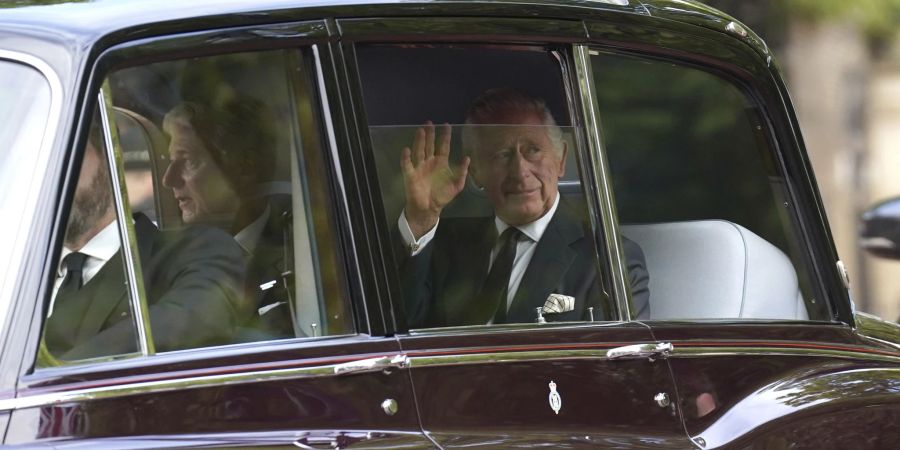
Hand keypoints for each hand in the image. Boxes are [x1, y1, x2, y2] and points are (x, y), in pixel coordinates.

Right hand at [401, 121, 469, 238]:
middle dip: (430, 134)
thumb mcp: (457, 185)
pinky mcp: (411, 175)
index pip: (443, 146)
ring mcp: (419, 167)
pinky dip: (406, 158)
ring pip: (419, 151)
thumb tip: (467, 158)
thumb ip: (462, 172)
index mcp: (441, 163)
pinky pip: (407, 165)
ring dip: (419, 141)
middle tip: (429, 122)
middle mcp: (430, 162)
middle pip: (429, 145)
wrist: (429, 208)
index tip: (446, 125)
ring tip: (420, 130)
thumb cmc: (442, 196)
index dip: (445, 136)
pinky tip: (406, 150)